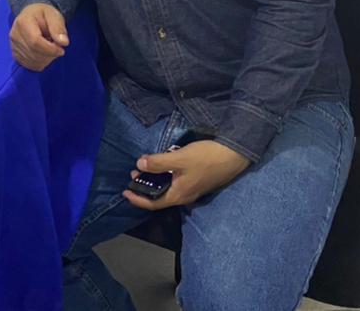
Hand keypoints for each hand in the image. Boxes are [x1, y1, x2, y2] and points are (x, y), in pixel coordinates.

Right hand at [9, 3, 68, 70]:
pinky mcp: (15, 54)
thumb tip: (63, 42)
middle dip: (50, 54)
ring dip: (46, 58)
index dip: (50, 49)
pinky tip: (44, 53)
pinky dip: (41, 63)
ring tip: (50, 47)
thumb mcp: (54, 15)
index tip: (61, 49)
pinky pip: (30, 65)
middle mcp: (15, 35)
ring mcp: (13, 46)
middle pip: (34, 53)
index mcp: (23, 22)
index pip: (35, 41)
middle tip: (57, 47)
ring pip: (33, 61)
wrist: (31, 15)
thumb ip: (58, 27)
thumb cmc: (43, 14)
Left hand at [123, 140, 249, 209]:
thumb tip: (139, 164)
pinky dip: (166, 177)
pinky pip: (176, 183)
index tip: (125, 191)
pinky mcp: (198, 181)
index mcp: (179, 195)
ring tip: (146, 168)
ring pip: (169, 189)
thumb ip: (158, 163)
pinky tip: (165, 165)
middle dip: (145, 188)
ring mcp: (193, 189)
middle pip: (160, 197)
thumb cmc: (206, 158)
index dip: (137, 199)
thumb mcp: (179, 159)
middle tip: (134, 175)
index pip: (153, 203)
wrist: (234, 155)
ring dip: (156, 181)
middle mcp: (185, 196)